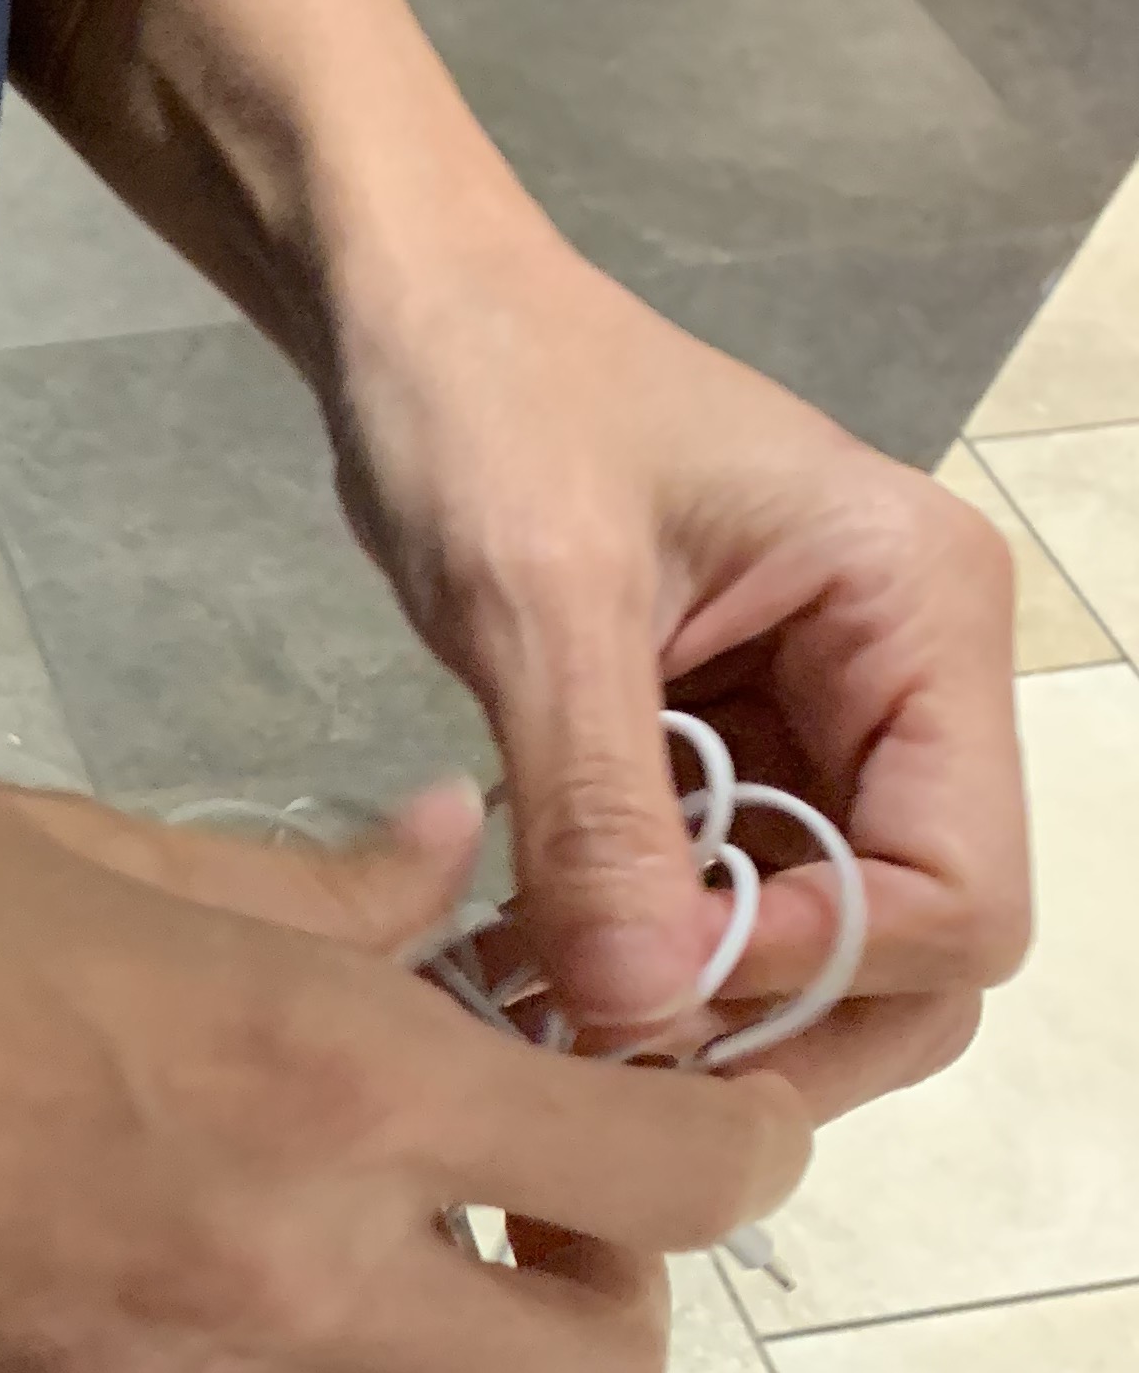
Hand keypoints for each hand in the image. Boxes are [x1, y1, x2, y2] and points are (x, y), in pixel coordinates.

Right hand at [0, 719, 805, 1372]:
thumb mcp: (97, 835)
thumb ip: (313, 894)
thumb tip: (449, 872)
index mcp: (313, 1084)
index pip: (664, 1183)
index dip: (724, 1146)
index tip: (670, 1094)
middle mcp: (260, 1275)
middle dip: (599, 1296)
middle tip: (517, 1181)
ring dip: (426, 1360)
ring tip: (338, 1223)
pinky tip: (190, 1287)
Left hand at [318, 208, 1028, 1114]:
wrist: (410, 316)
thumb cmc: (484, 403)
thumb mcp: (535, 603)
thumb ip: (600, 814)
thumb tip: (646, 1012)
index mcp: (922, 617)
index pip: (962, 887)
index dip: (824, 967)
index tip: (651, 981)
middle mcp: (911, 685)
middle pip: (924, 948)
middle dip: (782, 1022)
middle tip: (602, 1056)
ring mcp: (825, 725)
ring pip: (827, 949)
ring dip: (706, 1012)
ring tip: (549, 1024)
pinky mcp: (734, 753)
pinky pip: (731, 905)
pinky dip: (650, 962)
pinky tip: (534, 975)